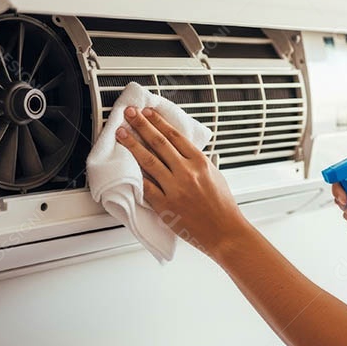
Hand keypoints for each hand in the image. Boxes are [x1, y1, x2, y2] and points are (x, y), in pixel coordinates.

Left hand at [116, 105, 250, 256]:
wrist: (225, 232)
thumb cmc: (223, 207)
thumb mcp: (216, 176)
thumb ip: (199, 163)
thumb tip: (184, 151)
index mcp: (201, 163)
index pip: (175, 135)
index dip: (159, 122)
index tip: (148, 113)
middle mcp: (187, 172)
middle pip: (159, 143)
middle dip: (141, 125)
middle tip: (129, 114)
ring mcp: (175, 188)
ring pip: (148, 161)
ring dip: (132, 144)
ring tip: (121, 134)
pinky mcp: (165, 205)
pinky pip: (146, 186)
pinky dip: (135, 175)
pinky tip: (125, 165)